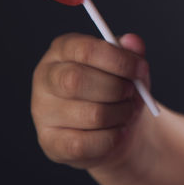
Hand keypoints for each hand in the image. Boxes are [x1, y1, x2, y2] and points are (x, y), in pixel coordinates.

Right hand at [31, 32, 153, 169]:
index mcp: (63, 50)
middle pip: (75, 80)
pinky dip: (112, 138)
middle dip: (115, 88)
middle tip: (132, 93)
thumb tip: (133, 41)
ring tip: (127, 112)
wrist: (117, 127)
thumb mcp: (129, 67)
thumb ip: (132, 52)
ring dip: (120, 114)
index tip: (141, 69)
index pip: (85, 50)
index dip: (118, 60)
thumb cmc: (120, 89)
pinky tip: (118, 132)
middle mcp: (45, 78)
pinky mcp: (50, 142)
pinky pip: (85, 143)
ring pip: (89, 114)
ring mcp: (42, 111)